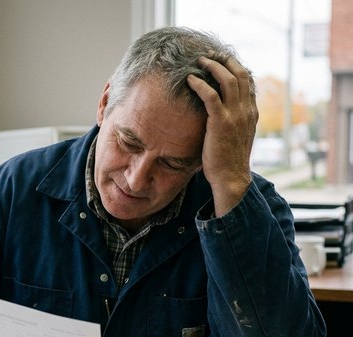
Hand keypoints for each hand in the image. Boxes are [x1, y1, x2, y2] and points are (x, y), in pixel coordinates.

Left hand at [187, 55, 257, 216]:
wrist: (231, 178)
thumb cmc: (227, 160)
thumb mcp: (234, 136)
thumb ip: (231, 121)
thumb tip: (218, 113)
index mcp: (251, 112)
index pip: (248, 81)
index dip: (235, 67)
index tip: (222, 59)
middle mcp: (246, 110)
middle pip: (240, 74)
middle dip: (225, 60)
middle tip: (210, 54)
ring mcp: (235, 115)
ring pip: (228, 80)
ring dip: (213, 66)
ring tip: (199, 61)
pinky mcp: (221, 122)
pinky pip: (211, 96)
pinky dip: (200, 84)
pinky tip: (189, 80)